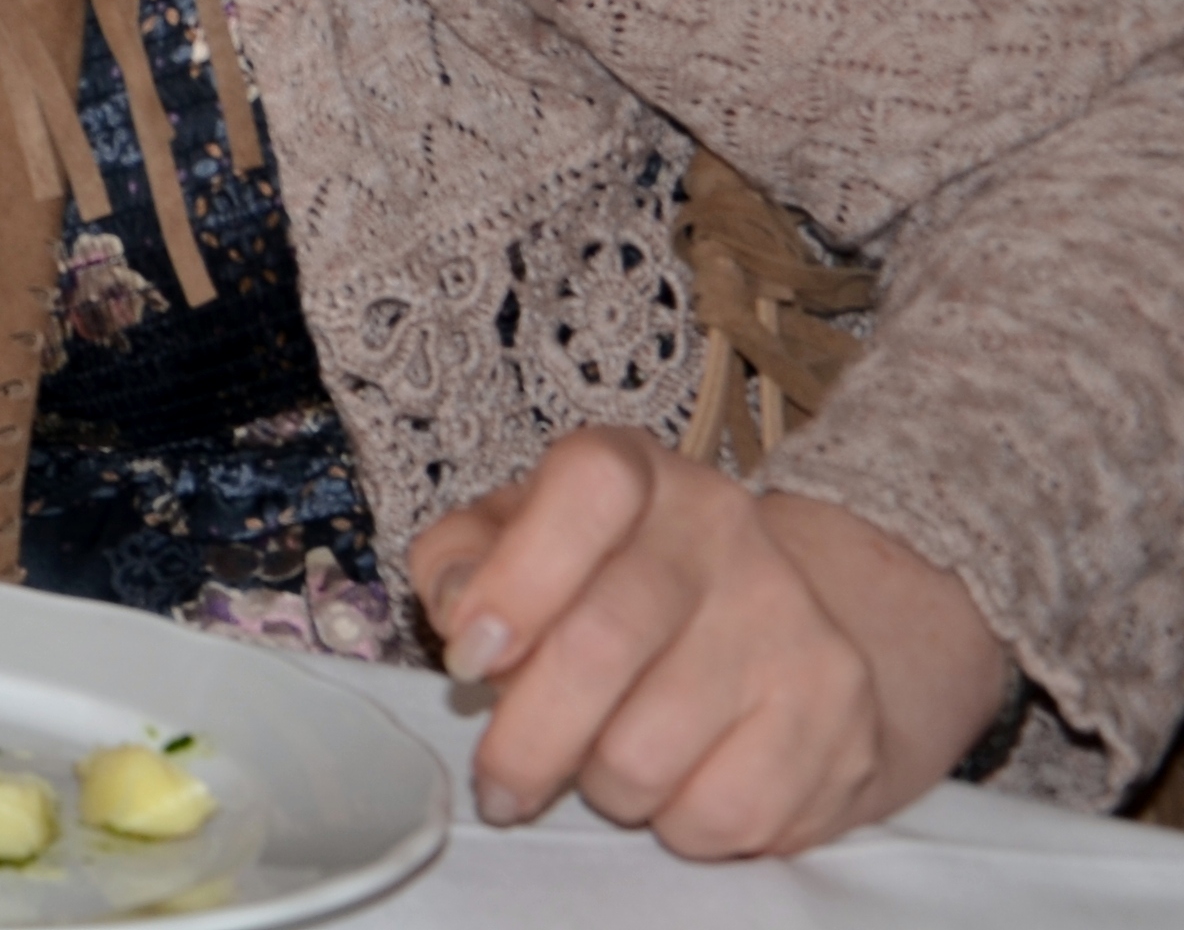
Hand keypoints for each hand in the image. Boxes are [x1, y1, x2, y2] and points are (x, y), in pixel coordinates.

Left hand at [407, 425, 1013, 855]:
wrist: (778, 636)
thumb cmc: (607, 587)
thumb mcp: (518, 543)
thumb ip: (461, 560)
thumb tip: (458, 612)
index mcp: (640, 475)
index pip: (588, 489)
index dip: (515, 580)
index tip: (471, 659)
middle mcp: (727, 534)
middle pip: (602, 645)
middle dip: (526, 738)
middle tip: (500, 782)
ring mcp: (795, 628)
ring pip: (649, 754)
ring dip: (602, 788)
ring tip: (605, 765)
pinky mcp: (841, 724)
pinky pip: (720, 816)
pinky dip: (675, 825)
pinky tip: (678, 787)